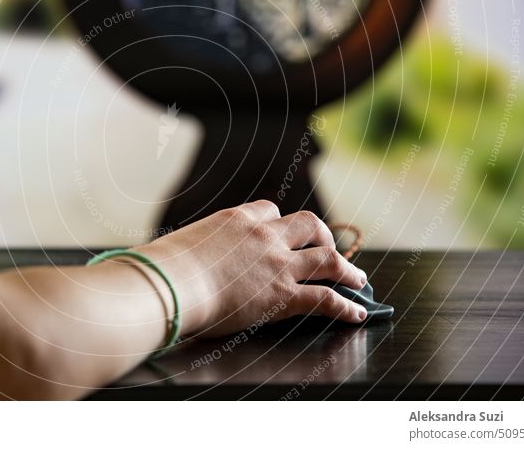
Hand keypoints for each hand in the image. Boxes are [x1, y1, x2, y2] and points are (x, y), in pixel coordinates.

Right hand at [135, 200, 368, 337]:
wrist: (170, 283)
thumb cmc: (165, 267)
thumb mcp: (183, 243)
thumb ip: (198, 247)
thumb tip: (187, 260)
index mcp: (237, 219)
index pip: (270, 210)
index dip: (281, 222)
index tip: (283, 232)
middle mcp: (264, 235)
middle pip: (309, 224)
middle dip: (323, 235)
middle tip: (329, 247)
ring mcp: (277, 264)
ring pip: (327, 257)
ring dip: (347, 268)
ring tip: (358, 278)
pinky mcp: (283, 295)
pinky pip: (325, 298)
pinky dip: (346, 306)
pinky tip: (356, 313)